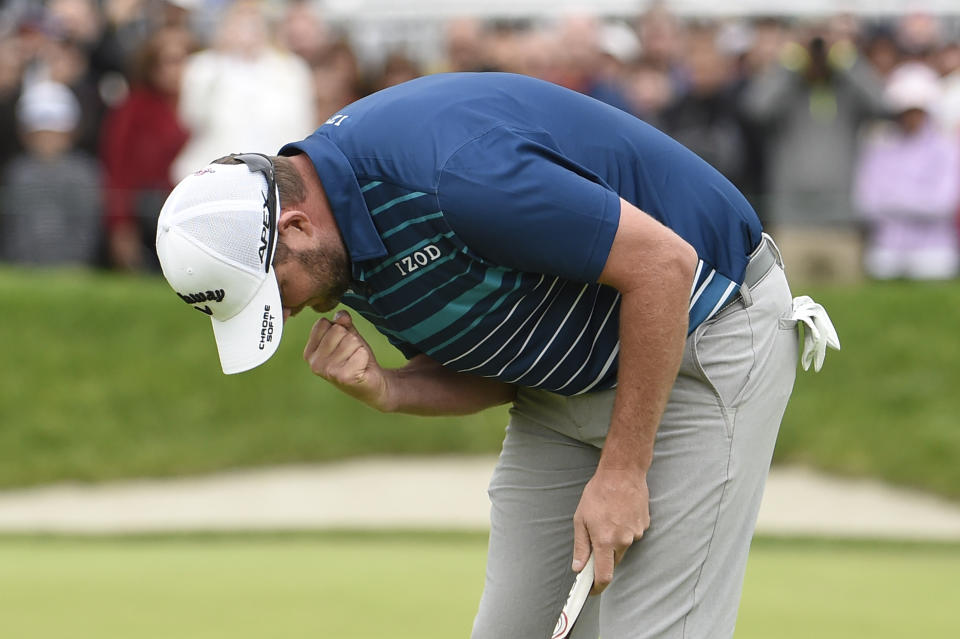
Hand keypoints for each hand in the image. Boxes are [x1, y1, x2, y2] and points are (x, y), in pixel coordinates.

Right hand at [303, 310, 390, 409]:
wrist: (372, 385)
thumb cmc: (357, 360)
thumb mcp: (348, 337)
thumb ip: (343, 323)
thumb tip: (341, 315)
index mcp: (310, 352)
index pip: (323, 323)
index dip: (338, 329)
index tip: (341, 345)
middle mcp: (314, 363)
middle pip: (337, 330)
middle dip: (350, 339)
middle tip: (352, 355)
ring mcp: (328, 371)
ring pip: (350, 340)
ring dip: (358, 348)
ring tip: (356, 361)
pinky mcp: (344, 376)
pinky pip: (360, 352)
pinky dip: (365, 357)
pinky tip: (361, 367)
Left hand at [572, 468, 649, 594]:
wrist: (622, 473)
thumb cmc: (598, 493)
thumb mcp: (581, 519)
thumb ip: (581, 546)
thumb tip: (579, 566)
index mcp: (605, 541)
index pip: (604, 575)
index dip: (597, 587)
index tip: (592, 590)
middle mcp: (623, 540)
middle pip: (613, 561)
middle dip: (604, 556)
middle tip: (595, 537)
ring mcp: (636, 533)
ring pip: (623, 547)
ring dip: (614, 540)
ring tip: (608, 517)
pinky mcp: (644, 525)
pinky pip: (632, 534)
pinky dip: (624, 529)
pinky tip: (618, 513)